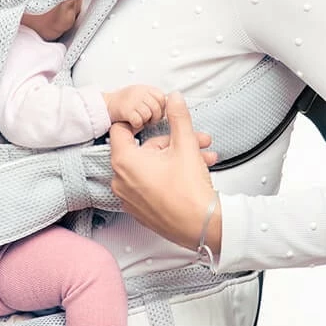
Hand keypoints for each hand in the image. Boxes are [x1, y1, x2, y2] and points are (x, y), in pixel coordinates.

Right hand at [103, 84, 165, 130]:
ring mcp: (133, 101)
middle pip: (157, 108)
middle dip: (155, 117)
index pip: (162, 98)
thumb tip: (170, 107)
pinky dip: (136, 125)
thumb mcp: (143, 95)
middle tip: (149, 120)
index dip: (161, 108)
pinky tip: (133, 123)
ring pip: (148, 115)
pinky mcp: (126, 110)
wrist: (106, 104)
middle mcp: (141, 93)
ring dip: (145, 121)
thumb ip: (156, 99)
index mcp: (147, 89)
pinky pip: (138, 121)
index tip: (158, 113)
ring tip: (140, 120)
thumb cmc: (125, 102)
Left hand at [109, 91, 221, 254]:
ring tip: (205, 157)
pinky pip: (151, 184)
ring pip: (151, 167)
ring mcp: (129, 198)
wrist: (203, 226)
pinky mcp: (140, 210)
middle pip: (143, 149)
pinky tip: (195, 171)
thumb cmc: (190, 190)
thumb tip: (174, 98)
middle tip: (196, 141)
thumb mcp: (185, 144)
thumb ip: (178, 117)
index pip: (120, 129)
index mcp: (124, 162)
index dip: (140, 120)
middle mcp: (121, 180)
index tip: (156, 119)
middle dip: (173, 142)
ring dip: (178, 158)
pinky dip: (169, 176)